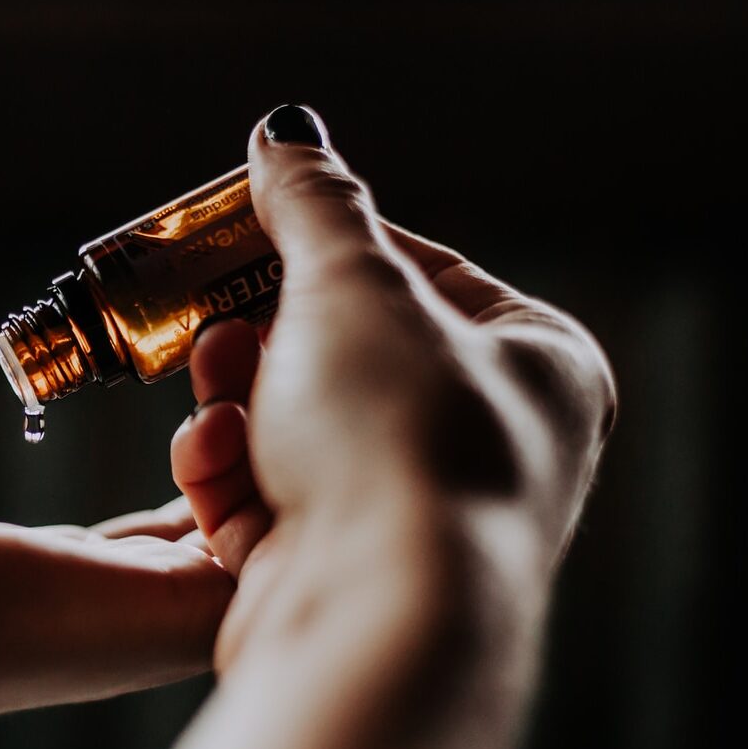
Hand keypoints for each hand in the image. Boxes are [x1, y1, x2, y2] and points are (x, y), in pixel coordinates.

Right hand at [114, 106, 614, 748]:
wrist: (376, 616)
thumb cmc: (398, 438)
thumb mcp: (351, 284)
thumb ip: (314, 204)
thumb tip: (285, 132)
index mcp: (538, 364)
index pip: (423, 271)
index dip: (325, 243)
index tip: (250, 224)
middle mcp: (490, 448)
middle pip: (348, 357)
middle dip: (265, 336)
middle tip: (217, 318)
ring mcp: (412, 519)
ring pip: (297, 432)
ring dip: (238, 404)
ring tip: (213, 386)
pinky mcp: (341, 575)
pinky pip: (272, 503)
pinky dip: (230, 477)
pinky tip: (209, 458)